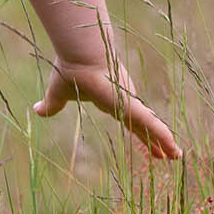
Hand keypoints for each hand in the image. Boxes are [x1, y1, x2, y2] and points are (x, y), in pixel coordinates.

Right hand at [34, 58, 181, 159]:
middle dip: (155, 141)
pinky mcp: (133, 105)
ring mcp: (131, 104)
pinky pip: (153, 125)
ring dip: (165, 143)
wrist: (79, 57)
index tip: (148, 145)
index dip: (138, 134)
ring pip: (152, 128)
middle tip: (168, 155)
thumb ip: (51, 105)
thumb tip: (36, 110)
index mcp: (110, 101)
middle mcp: (124, 103)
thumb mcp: (58, 94)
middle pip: (143, 127)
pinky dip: (164, 137)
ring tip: (177, 156)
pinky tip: (173, 149)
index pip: (129, 121)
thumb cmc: (70, 71)